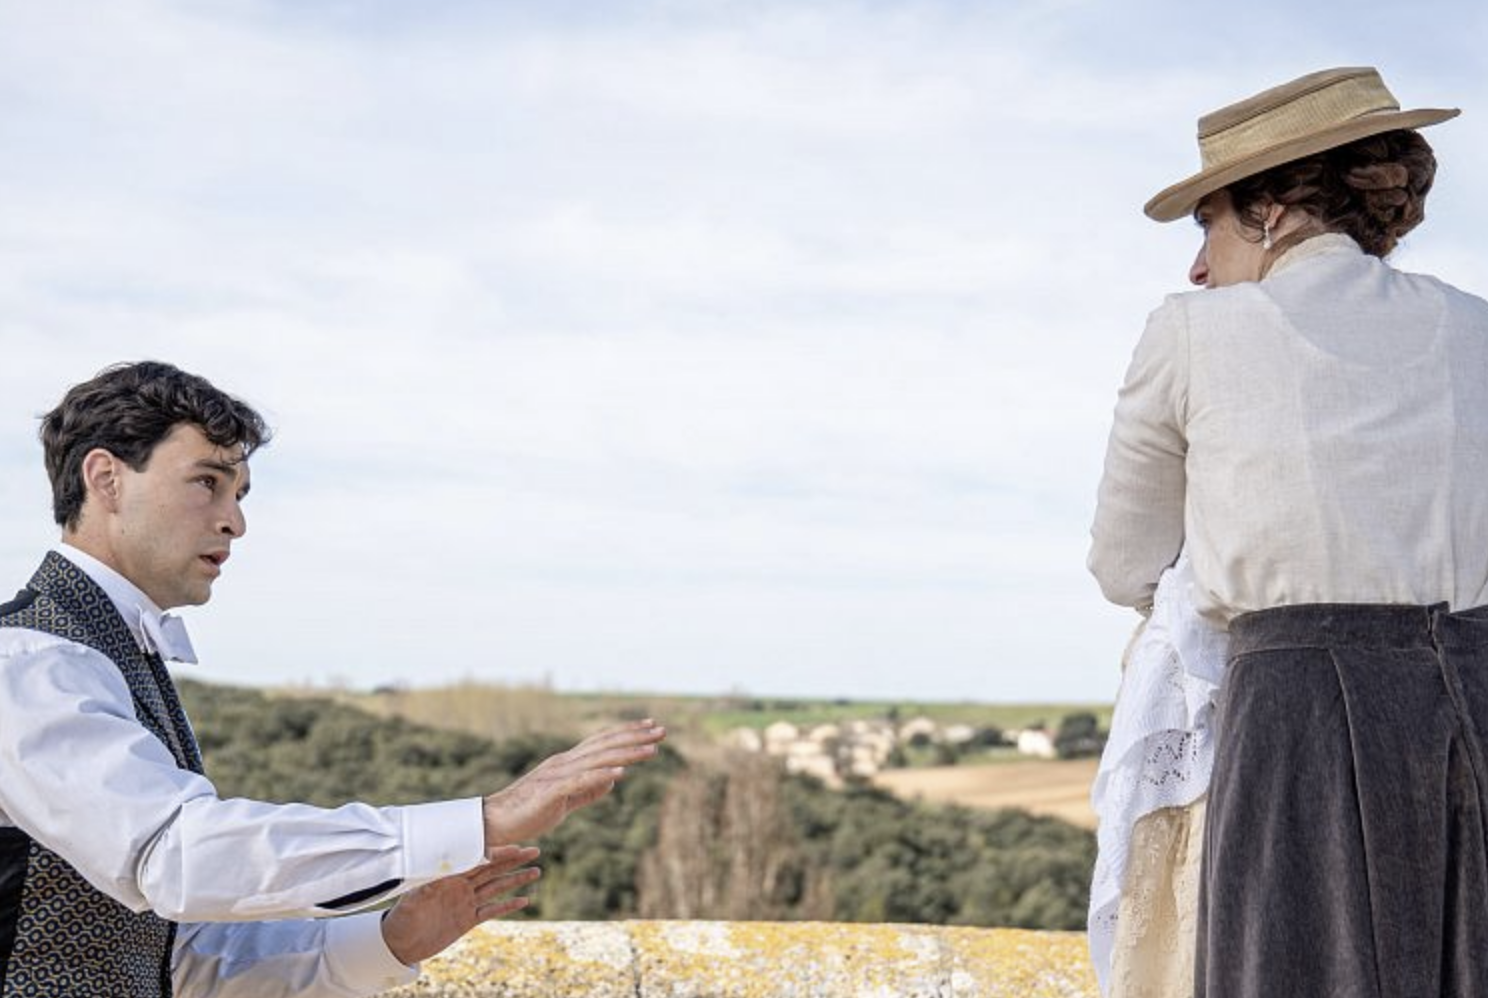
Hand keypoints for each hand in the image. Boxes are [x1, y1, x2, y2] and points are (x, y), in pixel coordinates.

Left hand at [381, 845, 540, 965]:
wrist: (399, 943)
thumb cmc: (402, 917)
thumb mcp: (411, 898)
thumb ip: (425, 883)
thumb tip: (436, 868)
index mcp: (449, 876)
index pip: (477, 860)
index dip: (497, 853)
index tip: (515, 846)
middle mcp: (461, 886)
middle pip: (492, 870)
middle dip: (513, 860)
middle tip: (534, 851)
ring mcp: (466, 902)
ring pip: (496, 888)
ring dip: (516, 880)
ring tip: (536, 871)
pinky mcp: (468, 920)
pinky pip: (491, 911)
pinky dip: (507, 906)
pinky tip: (524, 900)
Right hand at [483, 719, 665, 846]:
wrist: (493, 824)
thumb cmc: (526, 814)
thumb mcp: (564, 801)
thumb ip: (587, 790)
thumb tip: (612, 781)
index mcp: (567, 764)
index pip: (602, 743)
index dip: (627, 733)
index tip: (650, 727)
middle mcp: (564, 763)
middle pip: (605, 744)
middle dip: (635, 736)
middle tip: (662, 729)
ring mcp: (557, 775)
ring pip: (599, 759)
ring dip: (627, 753)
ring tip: (653, 749)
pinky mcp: (551, 791)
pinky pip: (581, 781)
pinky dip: (603, 774)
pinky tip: (622, 772)